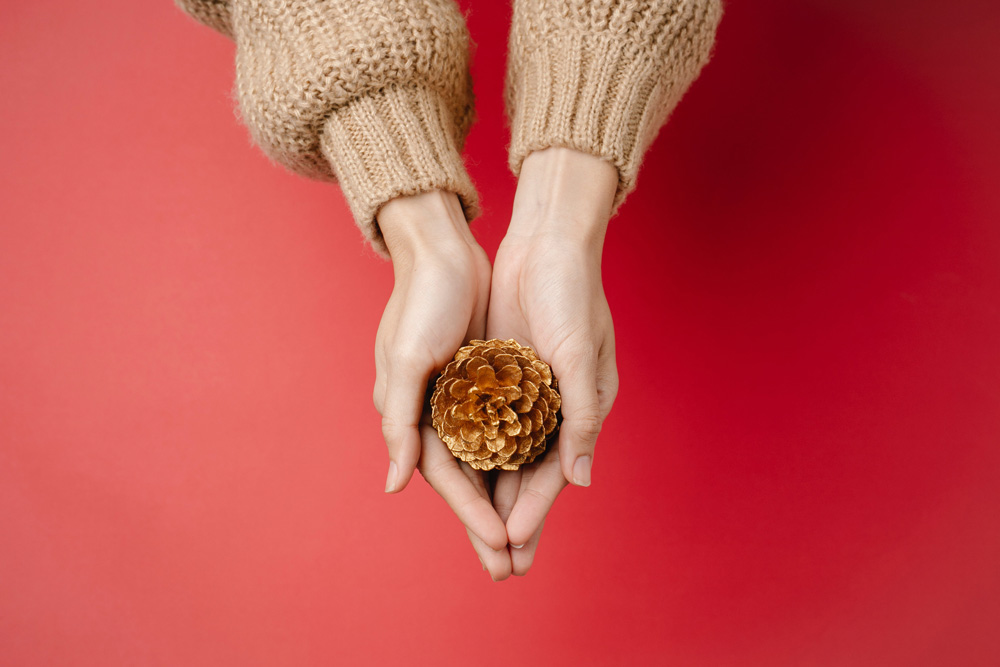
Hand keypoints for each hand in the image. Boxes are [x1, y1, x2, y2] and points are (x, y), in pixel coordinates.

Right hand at [373, 190, 511, 578]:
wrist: (441, 248)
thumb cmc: (422, 301)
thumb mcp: (407, 360)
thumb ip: (399, 423)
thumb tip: (393, 485)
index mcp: (412, 416)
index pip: (450, 479)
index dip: (475, 514)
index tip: (505, 546)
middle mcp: (435, 414)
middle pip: (469, 481)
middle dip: (490, 525)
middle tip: (515, 569)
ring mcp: (460, 398)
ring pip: (489, 461)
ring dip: (506, 498)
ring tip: (526, 537)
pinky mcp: (483, 379)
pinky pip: (503, 429)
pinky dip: (515, 456)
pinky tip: (535, 476)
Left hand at [486, 147, 619, 574]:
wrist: (545, 242)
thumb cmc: (573, 294)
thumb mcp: (582, 354)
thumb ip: (580, 416)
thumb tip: (581, 480)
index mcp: (578, 409)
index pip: (550, 473)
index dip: (532, 512)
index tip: (511, 548)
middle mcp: (550, 409)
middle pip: (524, 477)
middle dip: (511, 522)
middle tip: (497, 571)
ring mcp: (520, 394)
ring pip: (499, 457)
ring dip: (489, 499)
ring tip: (475, 541)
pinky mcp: (494, 375)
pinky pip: (480, 424)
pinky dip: (471, 454)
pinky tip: (455, 481)